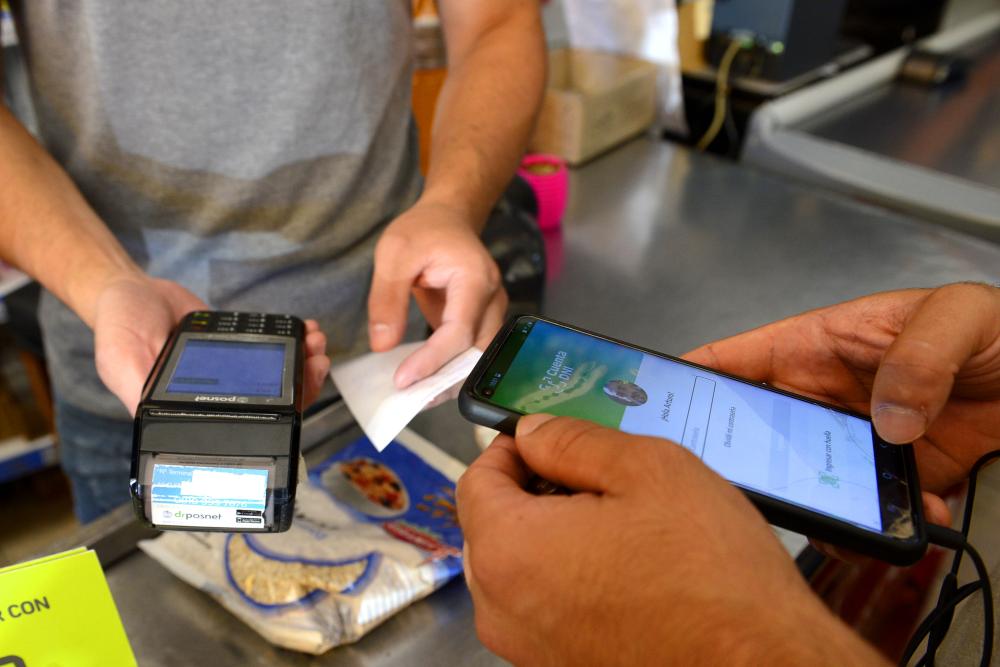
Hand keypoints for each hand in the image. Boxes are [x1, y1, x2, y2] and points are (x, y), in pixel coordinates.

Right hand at [93, 274, 329, 414]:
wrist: (130, 289)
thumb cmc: (119, 327)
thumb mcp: (121, 361)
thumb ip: (139, 390)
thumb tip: (155, 418)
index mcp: (191, 411)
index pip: (242, 426)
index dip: (277, 416)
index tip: (300, 395)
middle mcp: (215, 397)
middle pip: (271, 402)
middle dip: (302, 384)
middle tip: (317, 363)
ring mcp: (231, 373)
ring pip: (278, 378)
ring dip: (303, 362)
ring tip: (315, 344)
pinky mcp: (238, 349)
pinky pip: (271, 351)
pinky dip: (293, 342)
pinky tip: (305, 330)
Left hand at [368, 200, 506, 387]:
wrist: (448, 218)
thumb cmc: (423, 230)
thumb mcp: (394, 254)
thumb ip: (387, 298)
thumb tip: (383, 345)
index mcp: (475, 278)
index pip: (459, 332)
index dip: (433, 361)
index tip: (403, 381)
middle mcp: (493, 298)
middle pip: (476, 352)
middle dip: (445, 380)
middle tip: (410, 399)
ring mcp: (492, 311)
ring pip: (479, 357)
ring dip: (450, 379)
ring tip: (417, 395)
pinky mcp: (482, 320)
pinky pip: (471, 351)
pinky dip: (451, 368)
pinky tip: (426, 381)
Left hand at [457, 415, 885, 665]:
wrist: (762, 666)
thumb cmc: (710, 573)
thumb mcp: (649, 469)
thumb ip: (573, 441)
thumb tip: (530, 432)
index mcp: (509, 550)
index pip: (477, 479)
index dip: (510, 447)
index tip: (548, 438)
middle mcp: (501, 607)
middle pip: (490, 524)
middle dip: (529, 490)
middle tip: (591, 476)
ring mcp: (526, 646)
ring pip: (515, 565)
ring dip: (549, 533)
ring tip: (616, 520)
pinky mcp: (557, 666)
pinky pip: (541, 603)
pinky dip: (565, 575)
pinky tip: (622, 564)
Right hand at [683, 283, 999, 524]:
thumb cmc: (997, 330)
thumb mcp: (959, 316)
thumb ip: (920, 353)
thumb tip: (885, 419)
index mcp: (815, 346)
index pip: (733, 361)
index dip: (685, 380)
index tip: (649, 406)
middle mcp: (822, 399)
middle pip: (753, 432)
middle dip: (735, 459)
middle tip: (725, 486)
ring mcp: (852, 444)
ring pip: (802, 480)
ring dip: (812, 502)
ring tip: (834, 516)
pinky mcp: (888, 482)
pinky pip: (861, 512)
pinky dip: (875, 528)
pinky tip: (909, 521)